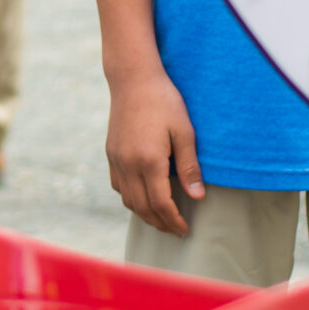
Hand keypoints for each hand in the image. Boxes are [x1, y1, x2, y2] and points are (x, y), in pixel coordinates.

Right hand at [105, 61, 204, 236]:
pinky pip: (118, 185)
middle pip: (142, 207)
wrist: (133, 79)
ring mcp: (117, 159)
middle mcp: (129, 164)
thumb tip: (197, 196)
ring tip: (161, 219)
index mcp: (149, 161)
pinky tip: (142, 197)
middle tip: (175, 230)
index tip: (184, 230)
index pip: (161, 203)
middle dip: (159, 223)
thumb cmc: (164, 101)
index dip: (173, 221)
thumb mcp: (184, 132)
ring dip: (144, 214)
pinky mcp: (111, 152)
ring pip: (127, 199)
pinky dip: (130, 198)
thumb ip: (189, 166)